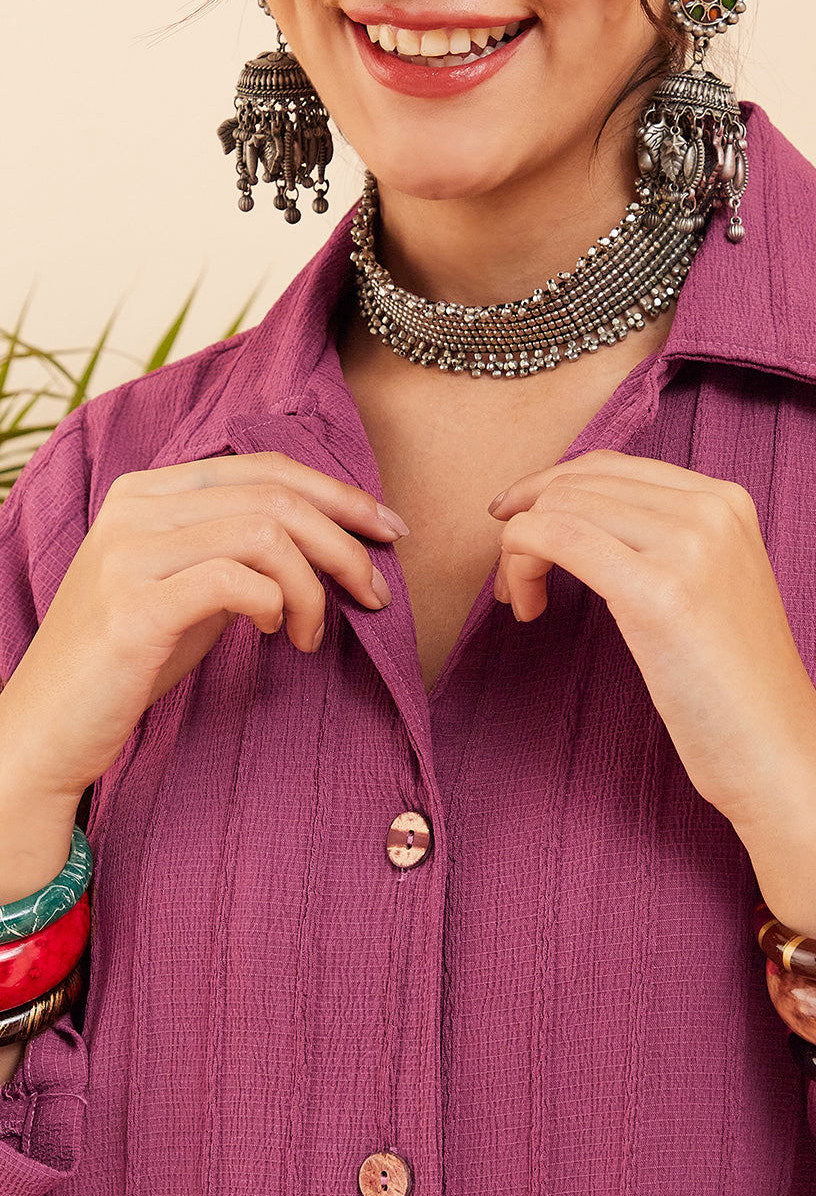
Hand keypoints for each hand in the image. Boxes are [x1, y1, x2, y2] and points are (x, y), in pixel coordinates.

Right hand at [0, 452, 406, 801]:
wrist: (47, 728)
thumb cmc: (127, 663)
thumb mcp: (189, 590)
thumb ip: (239, 554)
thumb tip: (329, 545)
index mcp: (147, 491)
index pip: (265, 466)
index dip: (339, 493)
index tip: (389, 532)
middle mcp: (134, 507)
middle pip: (275, 494)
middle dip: (346, 542)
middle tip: (377, 593)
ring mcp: (129, 553)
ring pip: (265, 533)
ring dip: (315, 586)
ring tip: (313, 634)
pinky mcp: (134, 607)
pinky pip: (237, 581)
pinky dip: (277, 605)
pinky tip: (276, 635)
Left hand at [489, 451, 815, 938]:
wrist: (780, 755)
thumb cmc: (736, 691)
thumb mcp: (710, 591)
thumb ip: (663, 545)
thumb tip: (575, 522)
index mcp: (725, 501)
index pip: (608, 466)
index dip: (546, 493)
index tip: (517, 532)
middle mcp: (710, 509)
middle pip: (577, 481)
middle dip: (524, 522)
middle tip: (511, 582)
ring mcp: (689, 546)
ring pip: (558, 506)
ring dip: (517, 551)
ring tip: (519, 600)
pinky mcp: (659, 593)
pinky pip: (557, 539)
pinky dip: (520, 565)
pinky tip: (527, 609)